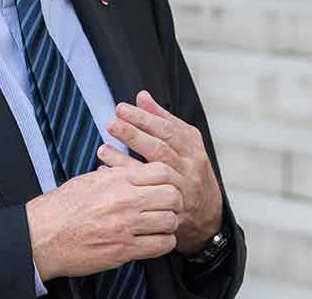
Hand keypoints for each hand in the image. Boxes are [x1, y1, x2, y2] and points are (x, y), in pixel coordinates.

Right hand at [25, 162, 181, 280]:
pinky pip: (161, 245)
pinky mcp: (124, 249)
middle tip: (168, 206)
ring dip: (169, 223)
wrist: (43, 235)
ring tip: (160, 224)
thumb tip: (129, 169)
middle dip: (174, 201)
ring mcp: (125, 226)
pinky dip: (163, 243)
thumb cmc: (61, 208)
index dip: (169, 179)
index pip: (161, 171)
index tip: (166, 186)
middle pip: (171, 195)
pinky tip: (155, 240)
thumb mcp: (87, 180)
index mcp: (115, 179)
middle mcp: (124, 200)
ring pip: (170, 221)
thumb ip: (113, 174)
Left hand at [99, 90, 222, 253]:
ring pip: (152, 173)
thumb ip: (164, 120)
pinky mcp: (170, 209)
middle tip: (111, 124)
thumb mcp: (185, 143)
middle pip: (160, 149)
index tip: (121, 108)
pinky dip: (125, 183)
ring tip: (103, 149)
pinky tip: (106, 173)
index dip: (144, 118)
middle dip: (134, 135)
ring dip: (125, 160)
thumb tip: (142, 96)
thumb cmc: (190, 171)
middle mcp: (189, 167)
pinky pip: (145, 195)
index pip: (167, 129)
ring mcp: (180, 189)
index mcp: (192, 148)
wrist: (208, 215)